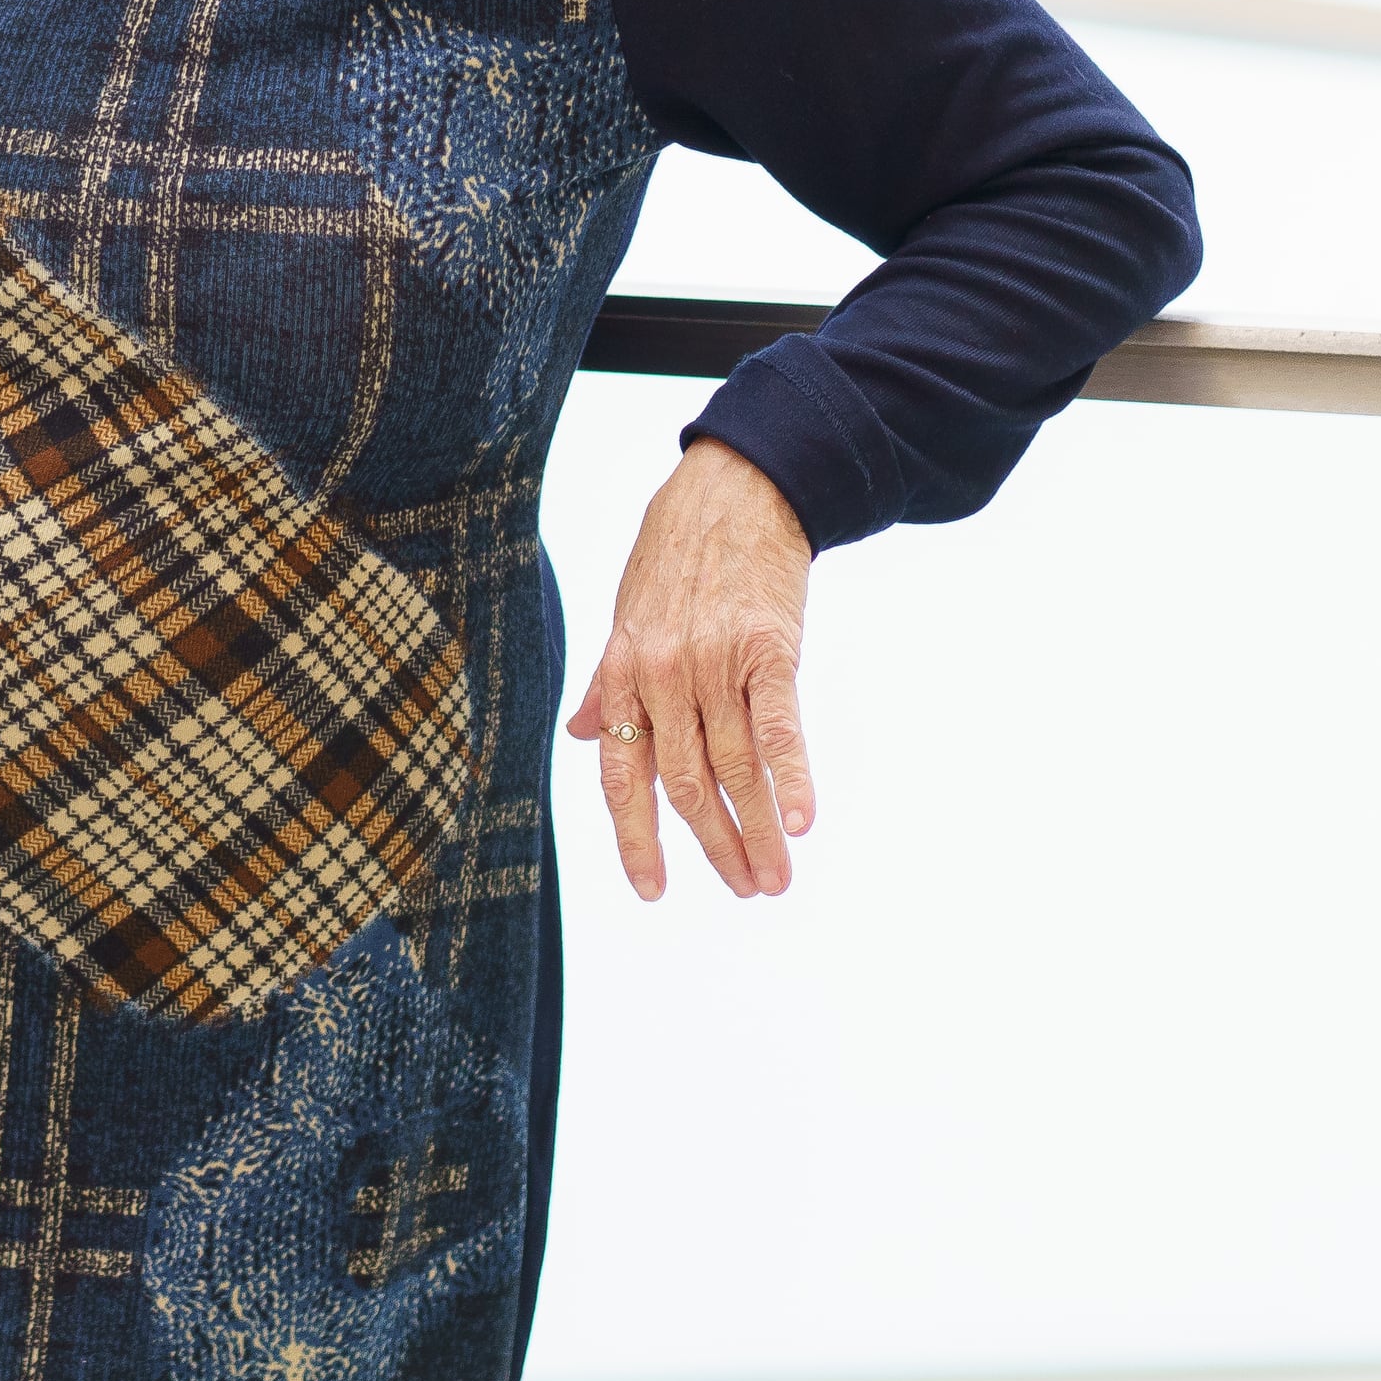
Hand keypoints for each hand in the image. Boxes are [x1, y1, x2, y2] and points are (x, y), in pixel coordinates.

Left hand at [563, 436, 816, 899]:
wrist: (736, 490)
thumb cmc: (678, 553)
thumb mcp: (626, 614)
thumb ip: (609, 683)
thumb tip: (581, 736)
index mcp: (624, 670)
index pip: (622, 774)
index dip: (636, 838)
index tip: (653, 890)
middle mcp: (663, 673)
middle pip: (684, 782)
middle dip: (713, 846)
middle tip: (745, 889)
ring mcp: (715, 661)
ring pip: (733, 766)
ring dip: (755, 830)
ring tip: (775, 876)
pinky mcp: (768, 647)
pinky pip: (778, 725)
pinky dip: (791, 777)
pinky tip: (800, 823)